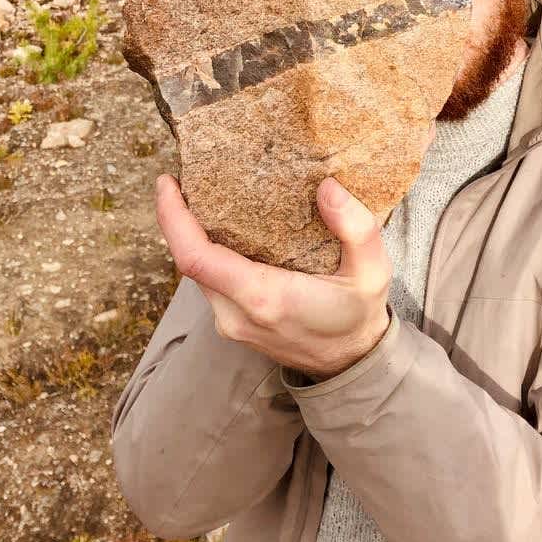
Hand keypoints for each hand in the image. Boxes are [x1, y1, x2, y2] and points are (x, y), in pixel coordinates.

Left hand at [155, 121, 435, 378]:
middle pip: (188, 262)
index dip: (173, 219)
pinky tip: (219, 227)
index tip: (167, 183)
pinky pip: (208, 282)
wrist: (351, 364)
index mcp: (264, 297)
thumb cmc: (358, 314)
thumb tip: (326, 187)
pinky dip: (205, 251)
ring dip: (189, 235)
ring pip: (195, 272)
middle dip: (177, 219)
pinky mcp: (232, 323)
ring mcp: (230, 323)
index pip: (196, 258)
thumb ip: (356, 228)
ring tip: (198, 194)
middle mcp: (237, 314)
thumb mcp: (373, 271)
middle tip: (183, 177)